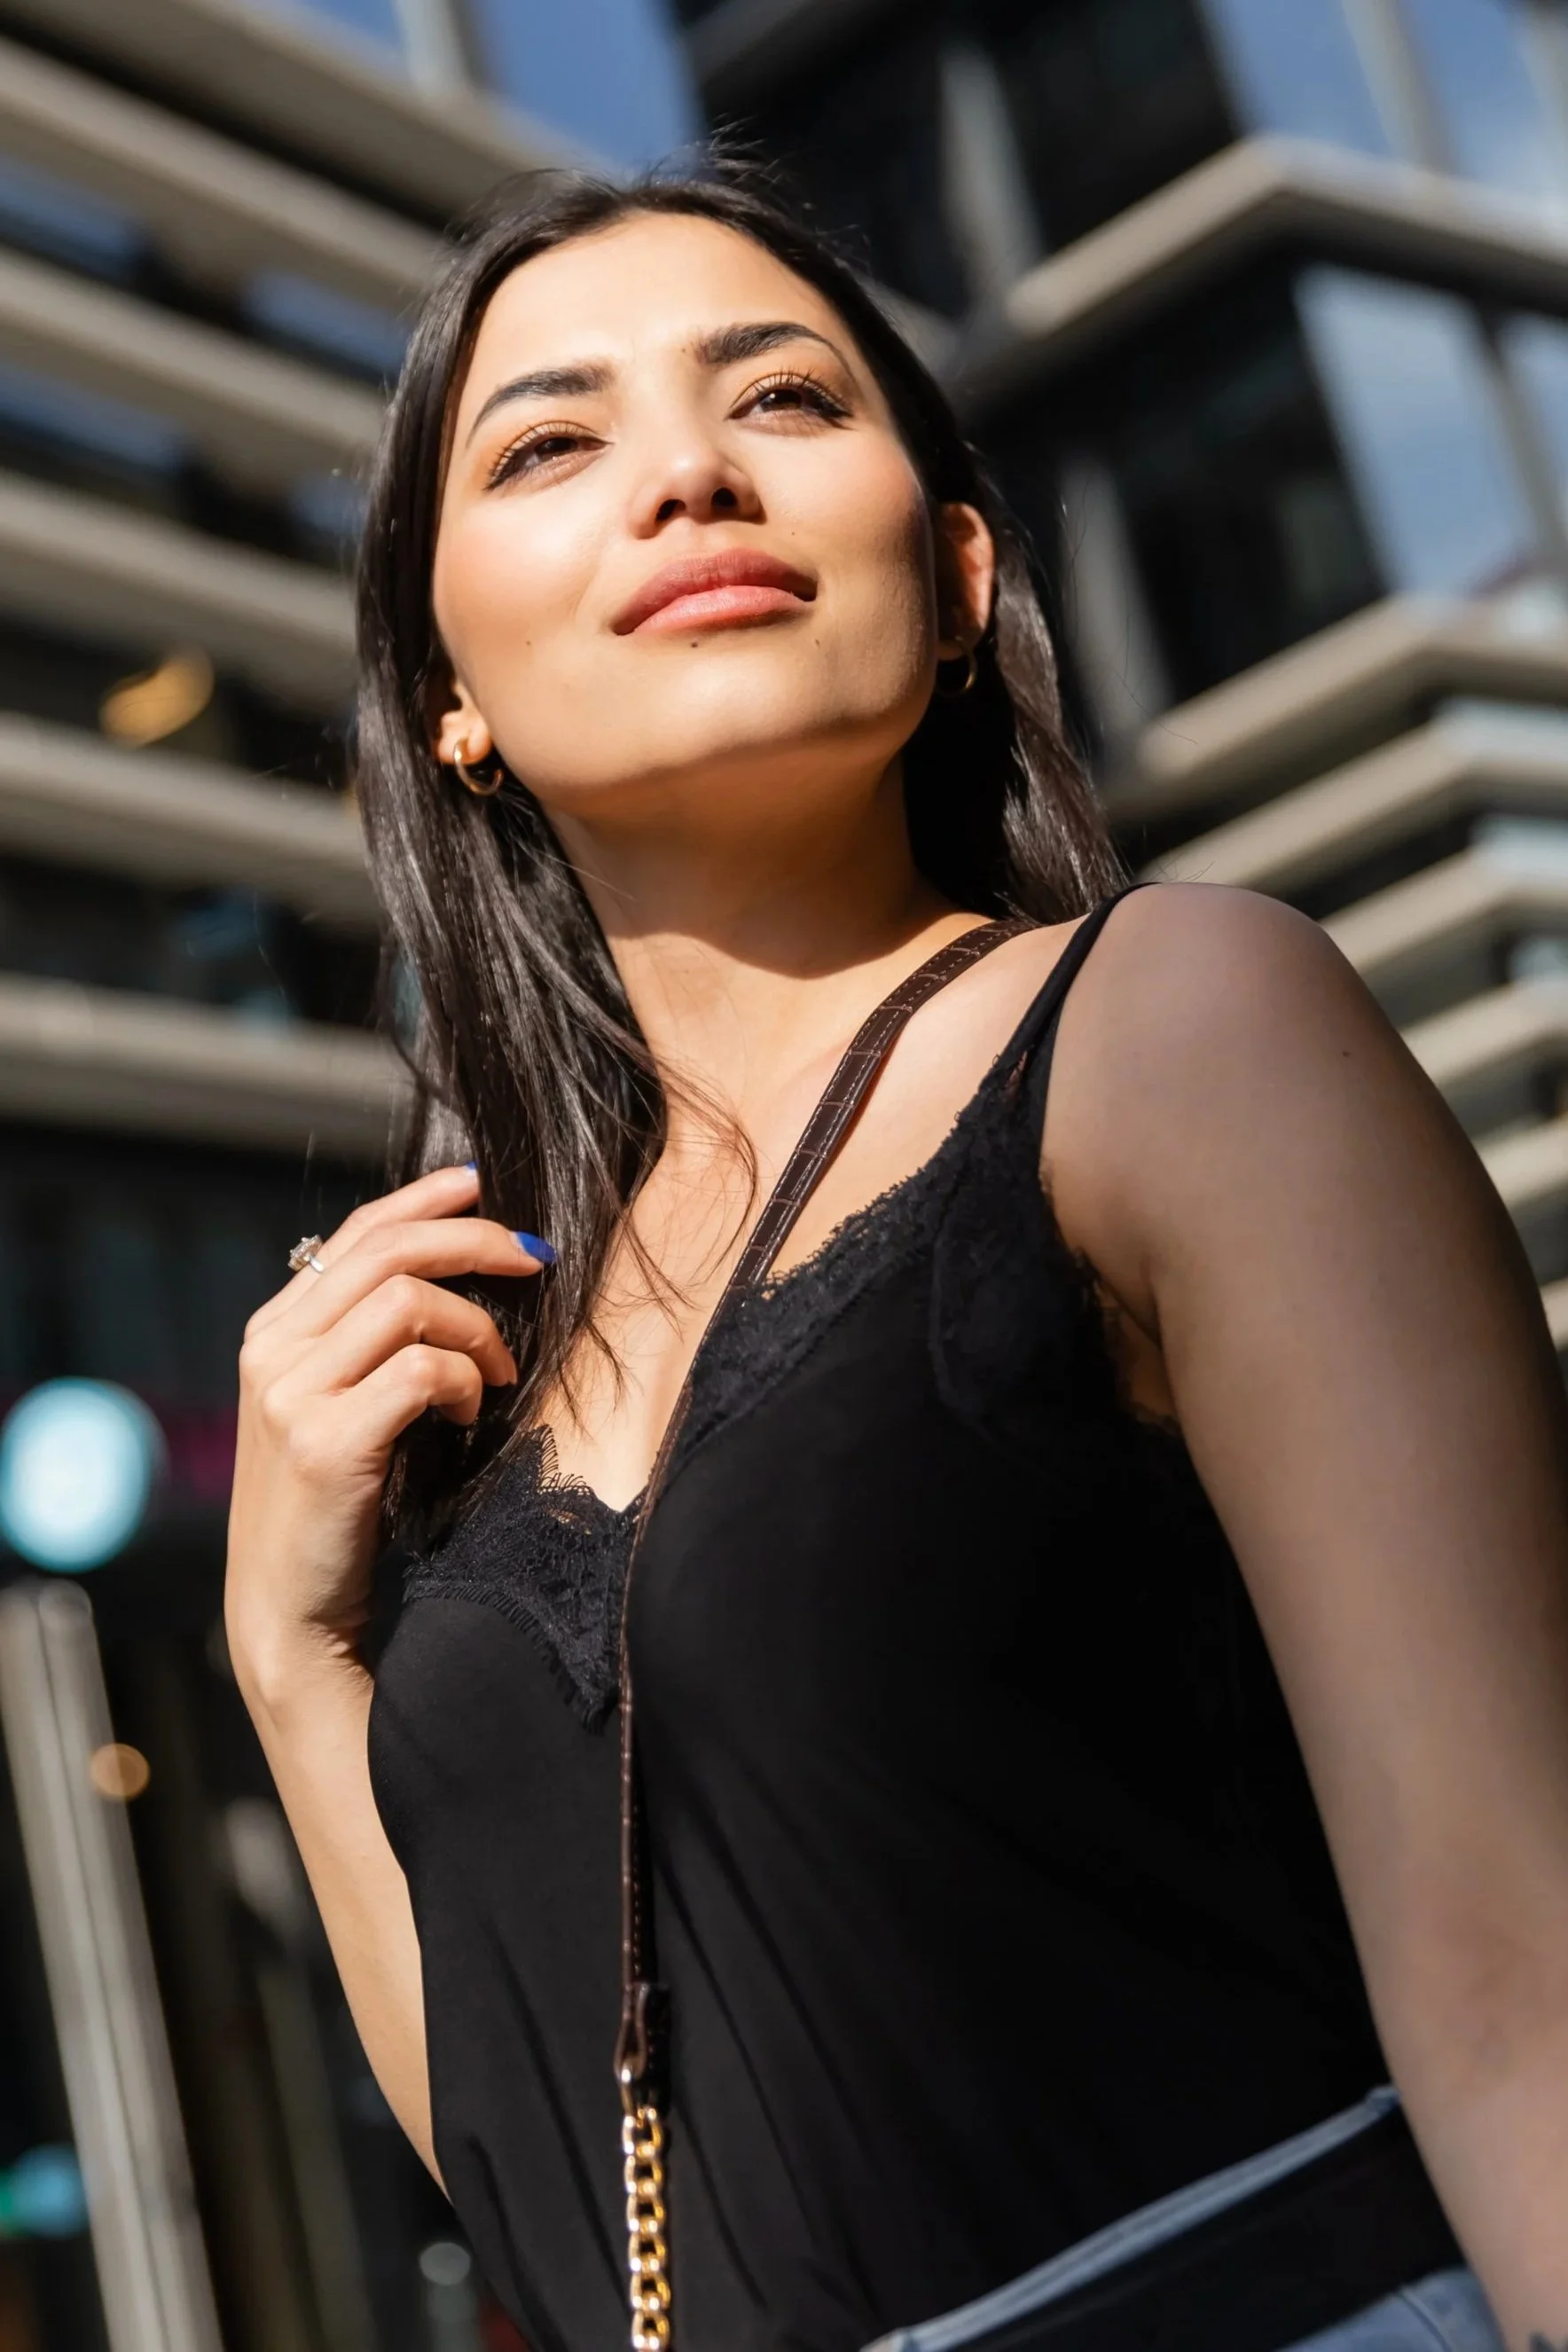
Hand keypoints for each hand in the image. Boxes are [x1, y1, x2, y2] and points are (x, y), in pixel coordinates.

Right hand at [225, 1165, 547, 1693]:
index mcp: (274, 1332)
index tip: (481, 1183)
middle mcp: (273, 1351)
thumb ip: (365, 1344)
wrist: (288, 1611)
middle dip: (475, 1240)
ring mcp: (290, 1394)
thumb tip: (448, 1276)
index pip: (355, 1234)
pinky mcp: (323, 1441)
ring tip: (498, 1375)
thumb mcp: (339, 1408)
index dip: (425, 1199)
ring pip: (408, 1300)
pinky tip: (470, 1416)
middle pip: (386, 1250)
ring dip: (477, 1330)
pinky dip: (465, 1381)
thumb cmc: (335, 1510)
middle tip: (536, 1258)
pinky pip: (422, 1370)